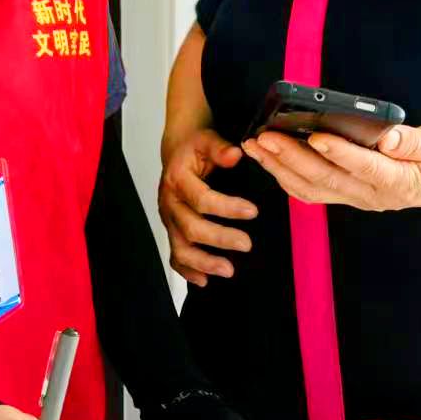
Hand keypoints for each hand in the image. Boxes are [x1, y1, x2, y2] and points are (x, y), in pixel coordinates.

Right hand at [157, 127, 257, 285]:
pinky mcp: (171, 230)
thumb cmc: (194, 147)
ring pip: (180, 247)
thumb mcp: (207, 139)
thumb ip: (220, 148)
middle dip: (219, 239)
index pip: (201, 198)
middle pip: (191, 227)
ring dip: (203, 262)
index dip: (226, 207)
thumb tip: (236, 154)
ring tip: (228, 271)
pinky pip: (174, 255)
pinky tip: (204, 280)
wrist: (176, 151)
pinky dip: (187, 270)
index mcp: (178, 179)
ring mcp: (168, 219)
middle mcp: (170, 202)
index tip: (252, 211)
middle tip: (247, 244)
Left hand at [242, 124, 420, 213]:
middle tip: (264, 136)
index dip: (340, 153)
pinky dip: (286, 176)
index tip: (316, 135)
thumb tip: (388, 136)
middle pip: (327, 178)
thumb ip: (417, 143)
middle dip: (292, 156)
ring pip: (312, 188)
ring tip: (255, 145)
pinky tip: (269, 158)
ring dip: (280, 167)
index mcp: (400, 181)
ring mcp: (358, 198)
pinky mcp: (348, 194)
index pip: (365, 167)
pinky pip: (312, 191)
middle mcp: (373, 195)